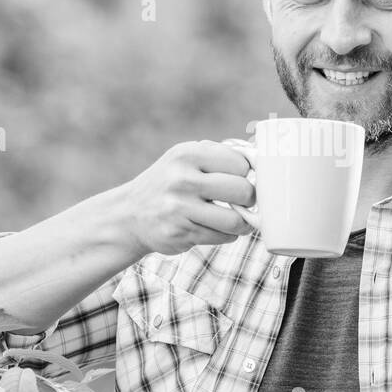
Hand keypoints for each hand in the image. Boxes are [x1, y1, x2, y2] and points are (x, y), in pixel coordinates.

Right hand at [118, 140, 256, 255]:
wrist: (129, 214)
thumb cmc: (170, 183)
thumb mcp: (186, 159)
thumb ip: (219, 156)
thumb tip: (262, 162)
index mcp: (187, 153)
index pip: (241, 163)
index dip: (247, 174)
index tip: (241, 179)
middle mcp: (182, 179)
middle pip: (243, 191)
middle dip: (249, 199)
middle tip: (242, 201)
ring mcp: (179, 208)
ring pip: (235, 220)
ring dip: (241, 223)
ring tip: (236, 219)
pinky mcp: (180, 234)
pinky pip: (222, 238)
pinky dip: (226, 235)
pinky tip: (215, 228)